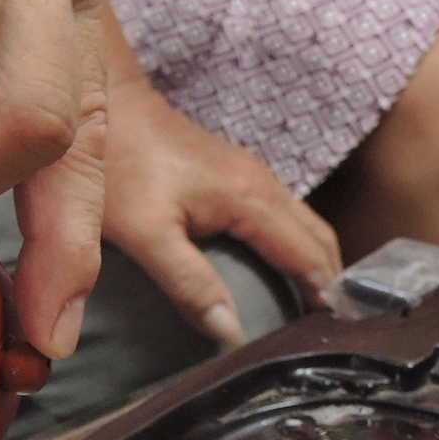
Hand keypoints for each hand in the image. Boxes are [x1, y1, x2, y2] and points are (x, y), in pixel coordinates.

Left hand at [102, 76, 340, 347]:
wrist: (105, 103)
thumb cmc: (121, 165)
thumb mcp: (147, 233)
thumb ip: (189, 283)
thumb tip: (231, 333)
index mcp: (253, 199)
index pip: (313, 255)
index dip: (328, 296)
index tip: (333, 336)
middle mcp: (264, 184)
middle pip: (320, 239)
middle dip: (332, 284)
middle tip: (328, 332)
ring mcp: (253, 176)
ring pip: (305, 227)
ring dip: (316, 267)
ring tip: (309, 314)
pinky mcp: (236, 176)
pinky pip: (284, 219)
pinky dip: (294, 251)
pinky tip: (277, 278)